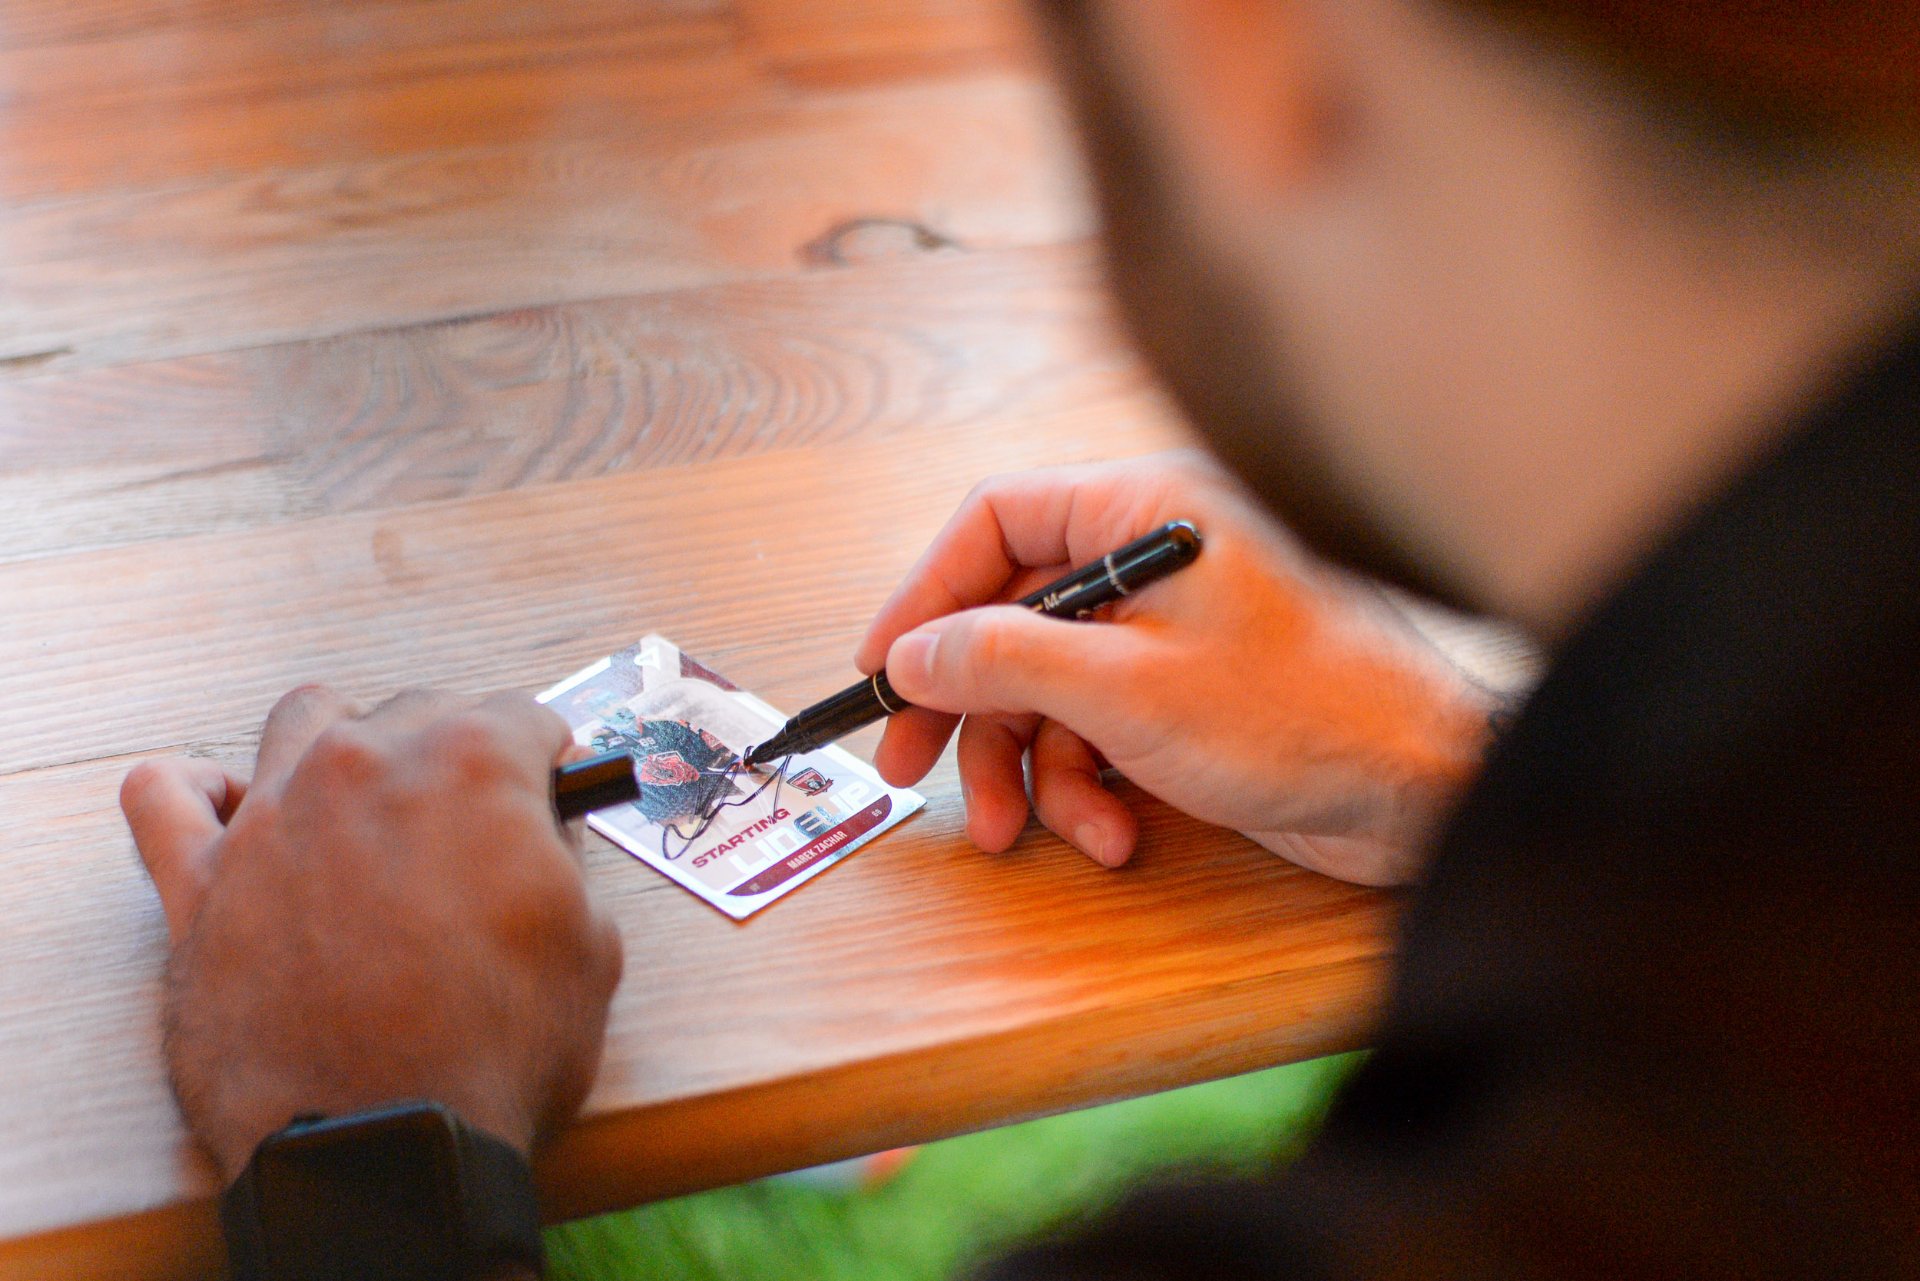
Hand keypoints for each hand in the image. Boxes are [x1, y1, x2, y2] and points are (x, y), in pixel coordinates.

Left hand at [120, 686, 623, 1179]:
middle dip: (456, 754)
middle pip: (417, 711)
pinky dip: (196, 791)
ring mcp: (270, 815)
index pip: (524, 715)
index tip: (550, 793)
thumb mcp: (591, 946)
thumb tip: (540, 839)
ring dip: (345, 746)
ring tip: (365, 805)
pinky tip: (232, 814)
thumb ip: (564, 863)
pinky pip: (163, 793)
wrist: (387, 1148)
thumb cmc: (496, 1052)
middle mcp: (364, 764)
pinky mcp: (198, 882)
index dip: (549, 761)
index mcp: (473, 763)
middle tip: (474, 827)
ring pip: (303, 719)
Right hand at [857, 453, 1497, 884]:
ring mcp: (1168, 634)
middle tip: (913, 769)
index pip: (994, 524)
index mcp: (1142, 511)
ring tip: (1027, 831)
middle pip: (1009, 618)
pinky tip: (1115, 836)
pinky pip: (1096, 733)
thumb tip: (911, 654)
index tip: (880, 668)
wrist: (1423, 791)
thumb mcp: (1123, 686)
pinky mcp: (1185, 699)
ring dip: (1029, 770)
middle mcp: (1150, 560)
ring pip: (1047, 690)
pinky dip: (1090, 790)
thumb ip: (1002, 659)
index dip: (925, 595)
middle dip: (967, 707)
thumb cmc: (1305, 713)